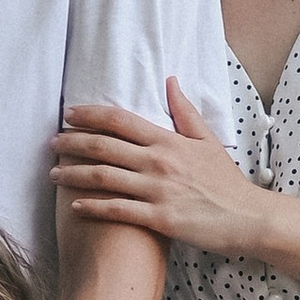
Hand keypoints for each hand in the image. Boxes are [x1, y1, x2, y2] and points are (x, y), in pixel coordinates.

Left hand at [51, 80, 265, 253]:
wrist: (247, 217)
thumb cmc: (227, 181)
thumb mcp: (209, 140)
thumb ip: (185, 111)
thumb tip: (170, 81)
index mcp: (169, 141)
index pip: (121, 120)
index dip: (90, 115)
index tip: (69, 115)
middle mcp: (159, 163)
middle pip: (104, 147)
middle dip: (72, 143)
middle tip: (52, 144)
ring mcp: (157, 191)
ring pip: (104, 178)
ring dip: (74, 175)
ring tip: (54, 175)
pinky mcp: (159, 219)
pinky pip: (118, 211)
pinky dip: (93, 207)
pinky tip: (75, 206)